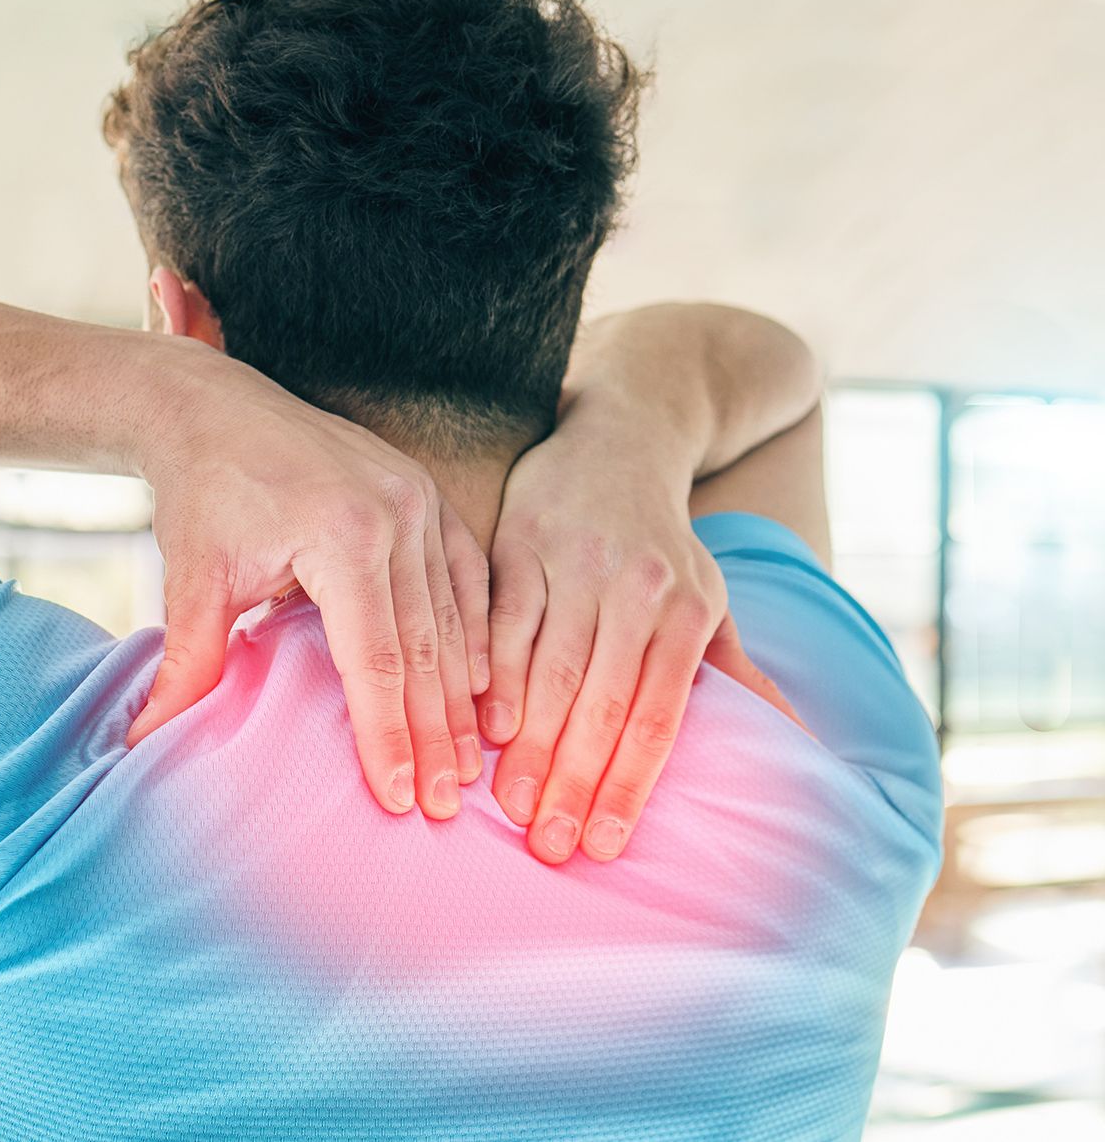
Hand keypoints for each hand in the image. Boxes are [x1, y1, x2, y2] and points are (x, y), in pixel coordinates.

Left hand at [125, 346, 491, 819]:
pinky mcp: (425, 493)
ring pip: (452, 618)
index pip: (375, 660)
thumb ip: (186, 664)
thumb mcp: (193, 580)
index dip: (388, 735)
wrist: (214, 407)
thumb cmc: (203, 493)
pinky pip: (465, 576)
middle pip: (424, 649)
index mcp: (341, 534)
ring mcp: (419, 498)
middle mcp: (395, 514)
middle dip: (434, 734)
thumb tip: (144, 743)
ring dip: (460, 696)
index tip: (400, 799)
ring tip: (466, 765)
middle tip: (446, 804)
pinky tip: (480, 688)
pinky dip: (474, 633)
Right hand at [479, 428, 753, 863]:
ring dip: (529, 743)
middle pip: (602, 701)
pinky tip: (486, 726)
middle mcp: (637, 587)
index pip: (658, 715)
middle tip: (549, 845)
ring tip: (511, 805)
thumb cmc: (664, 547)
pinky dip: (494, 674)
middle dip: (574, 780)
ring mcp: (575, 562)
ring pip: (550, 667)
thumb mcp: (713, 601)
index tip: (604, 844)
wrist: (619, 440)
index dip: (630, 783)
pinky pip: (504, 619)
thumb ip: (740, 676)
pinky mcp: (520, 542)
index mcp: (688, 610)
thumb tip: (801, 747)